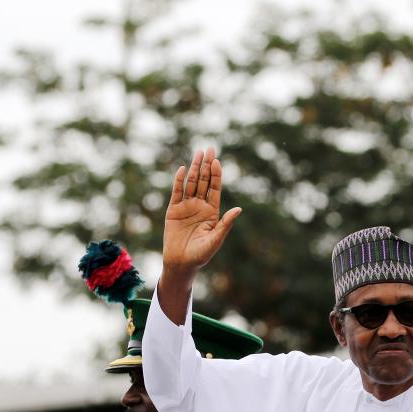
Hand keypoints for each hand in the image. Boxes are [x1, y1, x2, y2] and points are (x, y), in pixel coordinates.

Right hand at [163, 147, 240, 278]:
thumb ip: (226, 224)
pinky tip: (182, 169)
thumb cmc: (201, 255)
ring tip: (198, 153)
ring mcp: (186, 206)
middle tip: (209, 148)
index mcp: (212, 211)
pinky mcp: (173, 210)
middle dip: (206, 165)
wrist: (181, 263)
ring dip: (194, 168)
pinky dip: (178, 181)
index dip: (216, 175)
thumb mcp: (216, 239)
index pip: (214, 188)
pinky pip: (176, 193)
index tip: (217, 161)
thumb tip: (239, 209)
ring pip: (190, 183)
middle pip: (203, 181)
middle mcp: (200, 206)